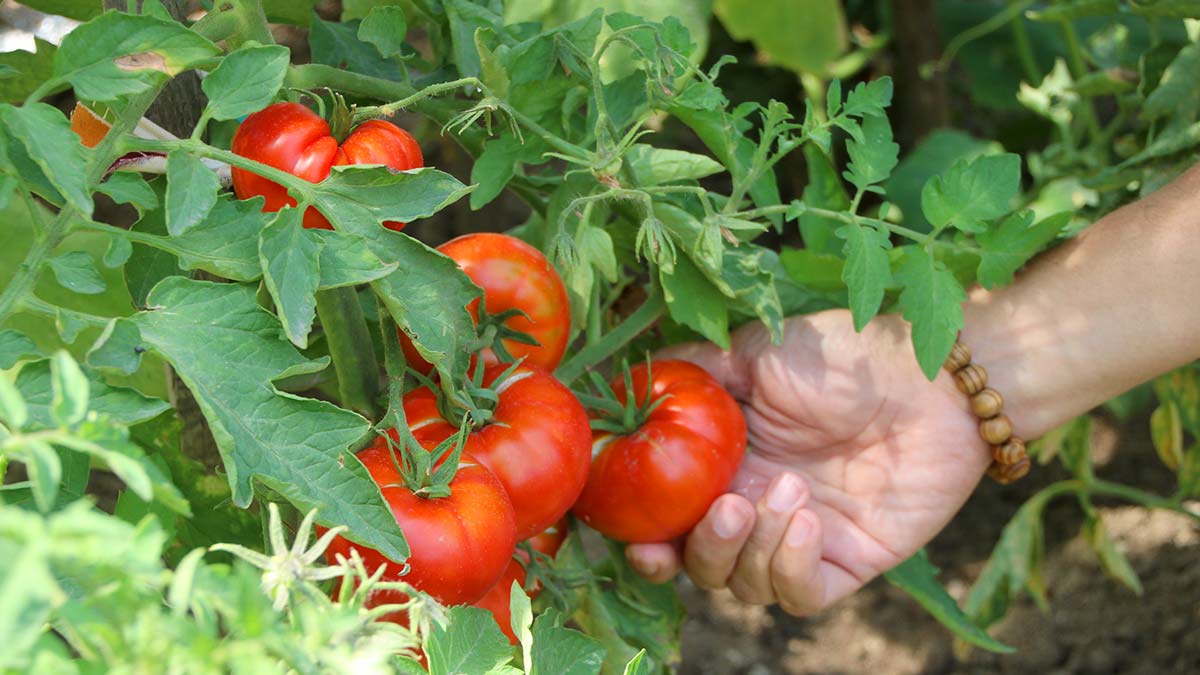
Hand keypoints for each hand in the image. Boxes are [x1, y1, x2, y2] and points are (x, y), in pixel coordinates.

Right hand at [626, 309, 989, 615]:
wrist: (931, 377)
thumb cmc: (844, 356)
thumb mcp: (756, 351)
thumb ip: (693, 372)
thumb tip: (629, 381)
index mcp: (724, 467)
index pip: (668, 522)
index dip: (644, 538)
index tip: (637, 533)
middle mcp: (754, 509)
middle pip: (699, 566)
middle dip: (698, 550)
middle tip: (727, 508)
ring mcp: (800, 539)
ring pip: (744, 586)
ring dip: (755, 547)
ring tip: (790, 490)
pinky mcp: (847, 561)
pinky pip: (800, 596)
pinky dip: (792, 568)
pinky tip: (808, 521)